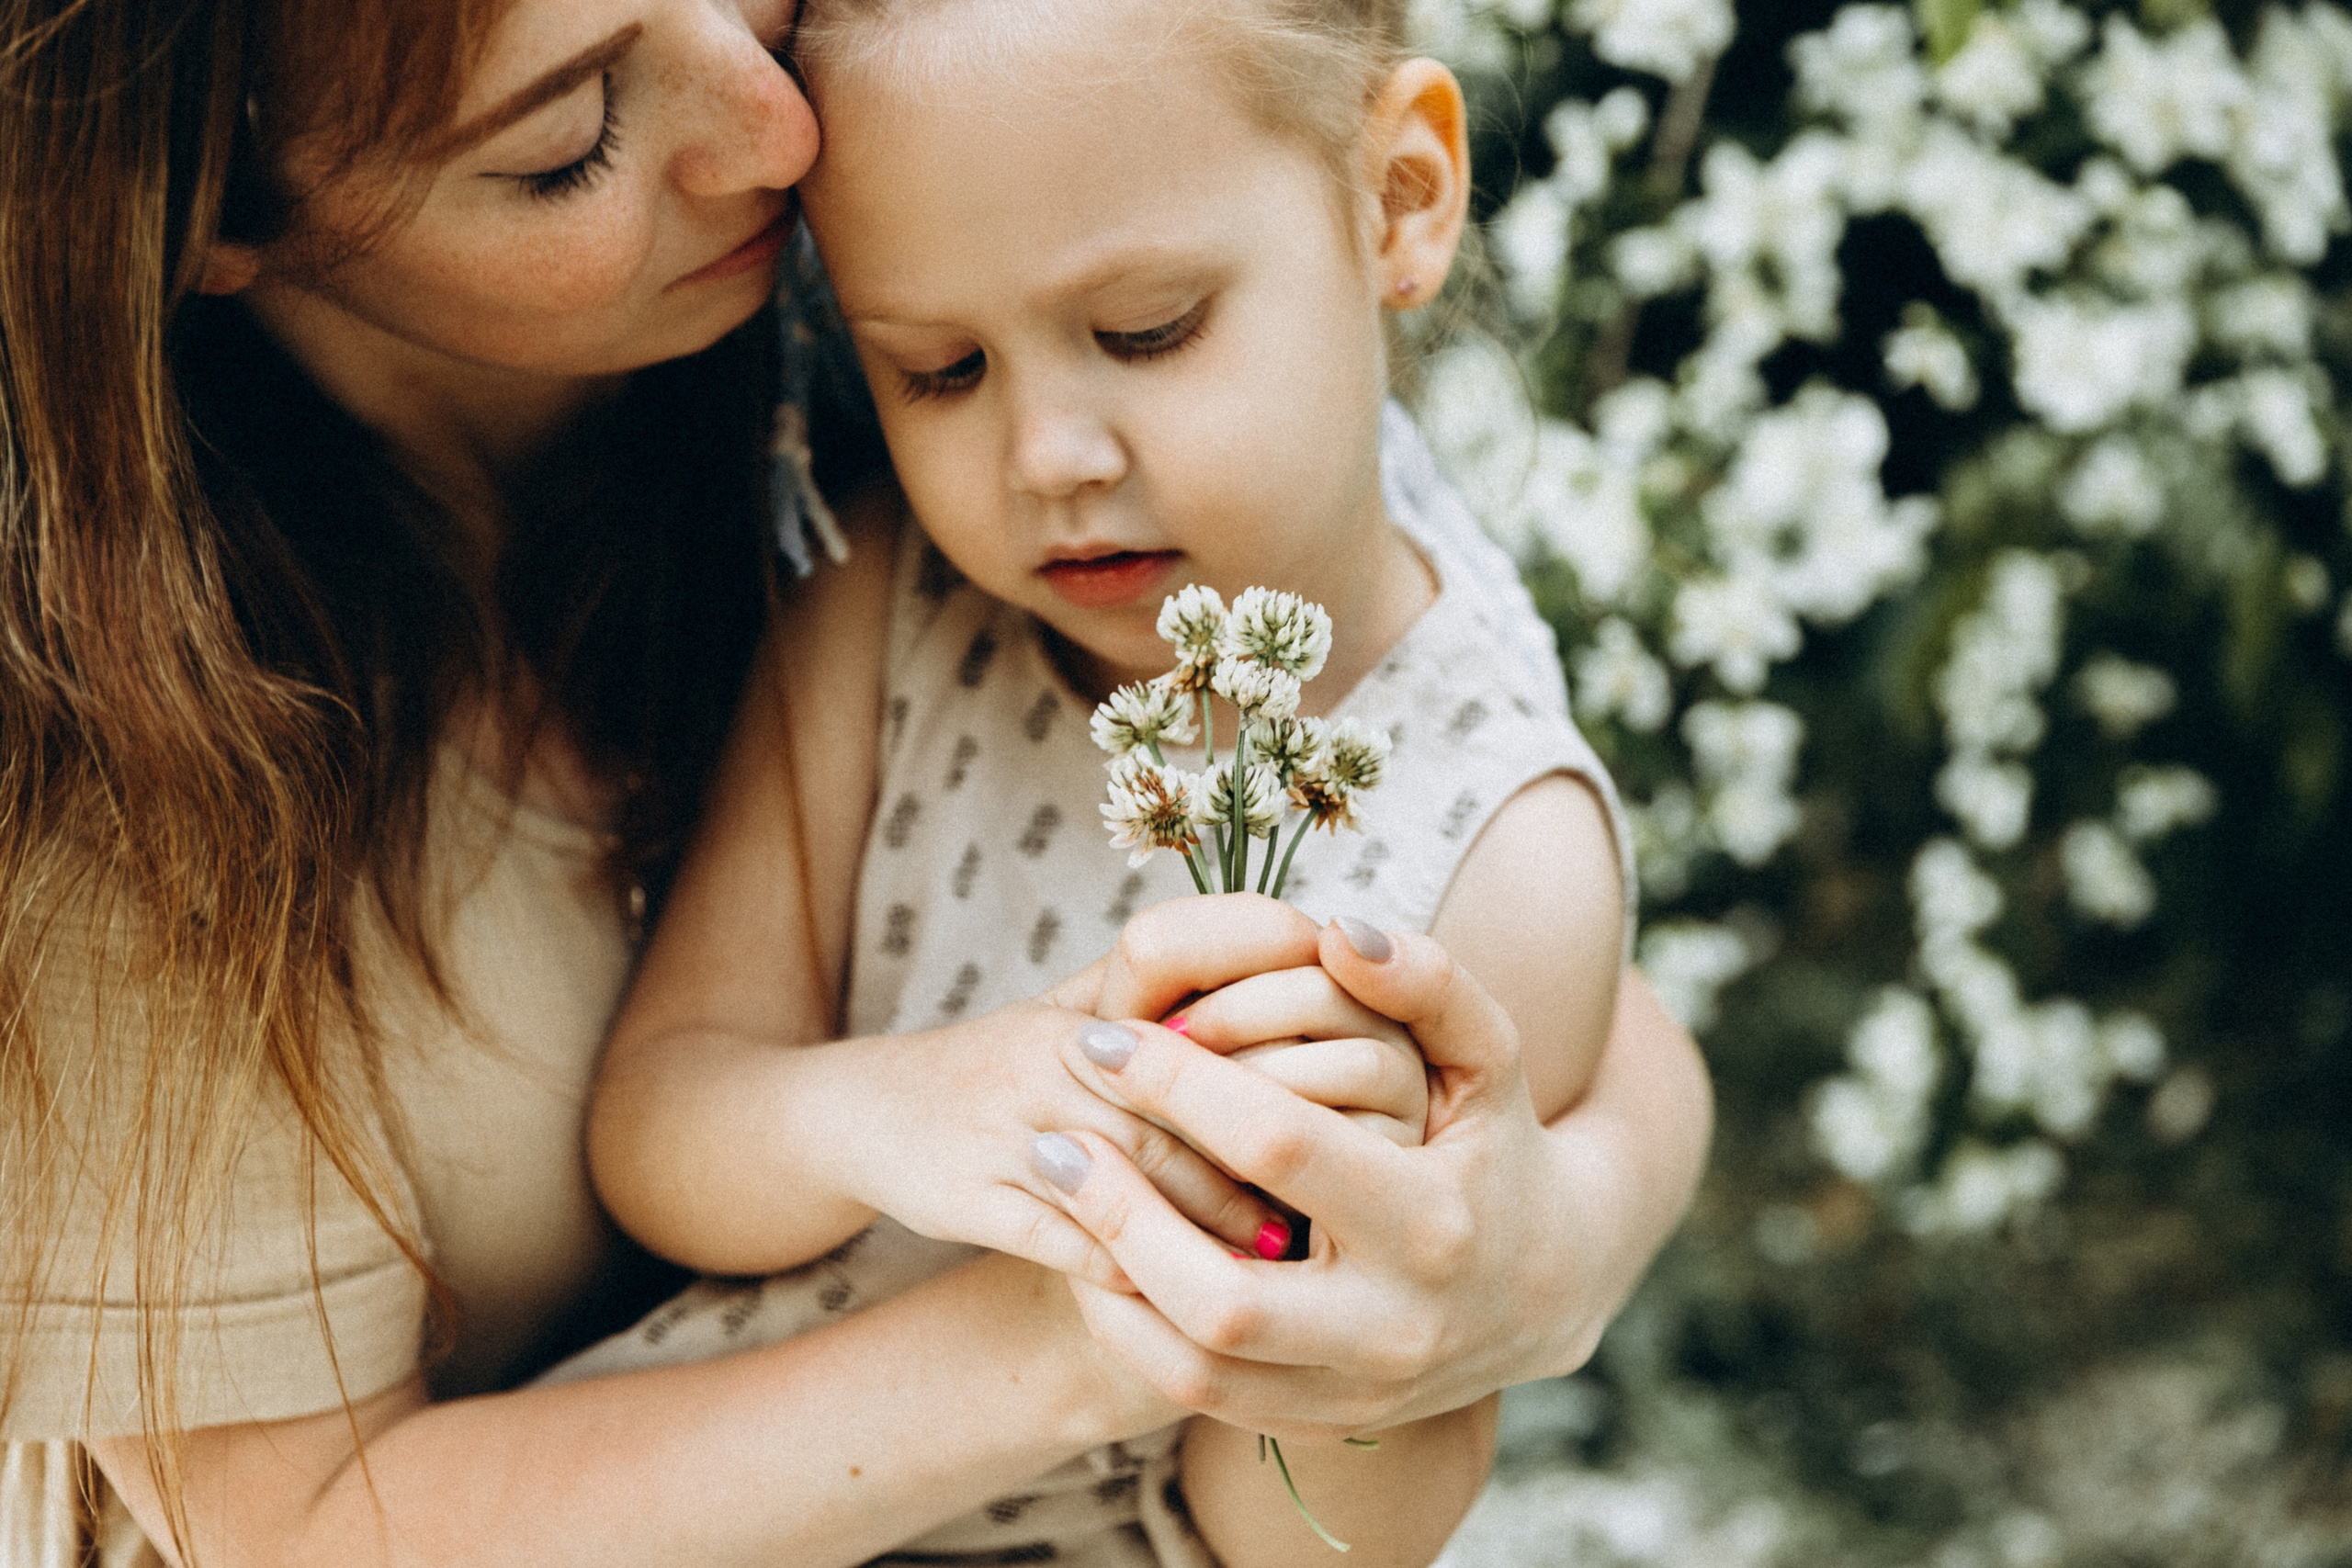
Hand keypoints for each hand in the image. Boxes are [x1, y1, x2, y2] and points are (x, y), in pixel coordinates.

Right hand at [814, 999, 1289, 1289]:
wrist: (873, 1108)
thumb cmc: (1014, 1062)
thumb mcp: (1086, 1016)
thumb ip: (1181, 1012)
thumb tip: (1306, 1018)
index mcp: (1093, 1012)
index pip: (1206, 1048)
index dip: (1271, 1096)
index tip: (1339, 1137)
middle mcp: (1048, 1059)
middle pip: (1177, 1123)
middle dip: (1250, 1178)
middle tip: (1320, 1224)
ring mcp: (1005, 1127)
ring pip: (1129, 1188)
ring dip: (1202, 1234)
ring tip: (1264, 1269)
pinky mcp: (971, 1196)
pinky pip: (1068, 1244)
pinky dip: (1131, 1278)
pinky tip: (1182, 1302)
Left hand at [1035, 903, 1666, 1438]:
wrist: (1543, 1288)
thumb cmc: (1495, 1143)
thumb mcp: (1489, 1056)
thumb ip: (1427, 983)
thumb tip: (1339, 931)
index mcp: (1436, 1219)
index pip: (1282, 1146)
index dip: (1180, 1086)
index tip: (1102, 1037)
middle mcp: (1396, 1325)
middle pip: (1226, 1294)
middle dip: (1123, 1211)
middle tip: (1052, 1138)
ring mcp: (1354, 1390)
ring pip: (1198, 1366)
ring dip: (1109, 1280)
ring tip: (1057, 1194)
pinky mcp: (1319, 1421)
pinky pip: (1198, 1395)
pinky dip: (1131, 1329)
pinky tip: (1092, 1254)